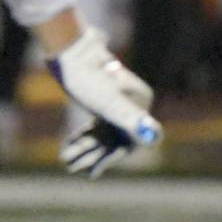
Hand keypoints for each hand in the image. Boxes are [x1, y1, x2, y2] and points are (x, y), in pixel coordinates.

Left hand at [48, 27, 162, 176]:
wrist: (67, 49)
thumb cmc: (86, 74)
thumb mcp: (107, 101)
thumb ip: (130, 118)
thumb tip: (155, 137)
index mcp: (140, 103)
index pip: (130, 140)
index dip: (111, 158)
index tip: (92, 172)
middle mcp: (132, 103)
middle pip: (114, 138)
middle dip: (92, 155)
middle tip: (71, 167)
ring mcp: (116, 102)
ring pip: (102, 133)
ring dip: (84, 148)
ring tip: (66, 161)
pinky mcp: (100, 99)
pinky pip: (95, 125)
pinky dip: (83, 137)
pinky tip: (68, 147)